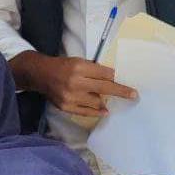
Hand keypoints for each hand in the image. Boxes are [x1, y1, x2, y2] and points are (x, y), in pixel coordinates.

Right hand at [10, 51, 137, 116]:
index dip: (115, 78)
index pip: (104, 74)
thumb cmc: (63, 66)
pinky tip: (104, 111)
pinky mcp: (66, 106)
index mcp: (79, 67)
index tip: (125, 83)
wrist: (40, 75)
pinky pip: (86, 111)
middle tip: (133, 95)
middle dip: (121, 91)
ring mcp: (70, 96)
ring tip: (108, 101)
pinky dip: (96, 111)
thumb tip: (112, 79)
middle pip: (104, 88)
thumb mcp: (79, 62)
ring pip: (96, 101)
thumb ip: (94, 70)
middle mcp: (75, 82)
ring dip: (104, 101)